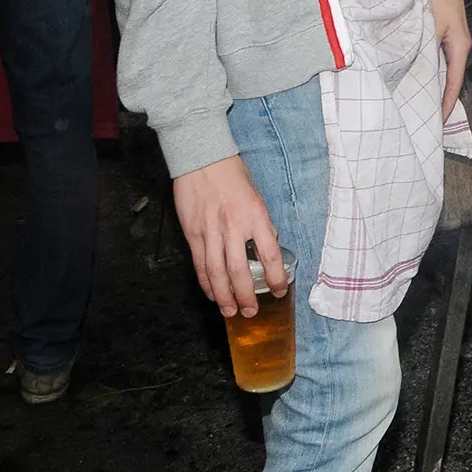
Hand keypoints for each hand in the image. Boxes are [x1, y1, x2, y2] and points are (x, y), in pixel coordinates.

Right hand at [172, 155, 281, 318]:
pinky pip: (199, 264)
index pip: (270, 254)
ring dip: (224, 297)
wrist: (202, 159)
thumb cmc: (233, 175)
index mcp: (255, 216)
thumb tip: (268, 244)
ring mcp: (210, 232)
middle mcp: (233, 227)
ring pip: (216, 273)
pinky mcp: (192, 233)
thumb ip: (262, 223)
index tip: (279, 290)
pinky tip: (212, 294)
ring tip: (230, 312)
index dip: (276, 277)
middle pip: (239, 271)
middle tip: (251, 312)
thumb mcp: (257, 197)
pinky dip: (205, 283)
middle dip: (246, 296)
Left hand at [425, 0, 471, 116]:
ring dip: (431, 82)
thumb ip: (423, 49)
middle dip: (437, 97)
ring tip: (417, 98)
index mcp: (460, 47)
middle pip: (449, 78)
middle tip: (422, 115)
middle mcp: (458, 45)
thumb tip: (413, 74)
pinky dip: (427, 67)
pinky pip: (436, 56)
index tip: (436, 122)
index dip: (444, 104)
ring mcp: (451, 37)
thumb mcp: (430, 25)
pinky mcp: (442, 30)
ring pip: (441, 67)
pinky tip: (414, 72)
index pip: (453, 84)